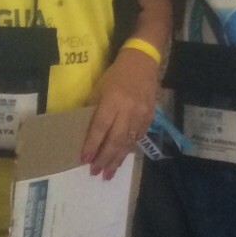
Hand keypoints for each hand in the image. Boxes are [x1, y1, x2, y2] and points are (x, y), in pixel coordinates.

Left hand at [81, 47, 159, 176]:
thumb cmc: (116, 75)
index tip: (85, 159)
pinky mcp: (150, 118)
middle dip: (105, 158)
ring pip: (128, 143)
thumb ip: (93, 109)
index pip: (100, 127)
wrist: (143, 63)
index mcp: (113, 101)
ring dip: (117, 160)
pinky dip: (128, 149)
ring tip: (108, 173)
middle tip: (96, 172)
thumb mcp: (99, 88)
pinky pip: (138, 138)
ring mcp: (141, 115)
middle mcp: (128, 110)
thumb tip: (85, 131)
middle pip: (115, 140)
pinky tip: (121, 158)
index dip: (93, 145)